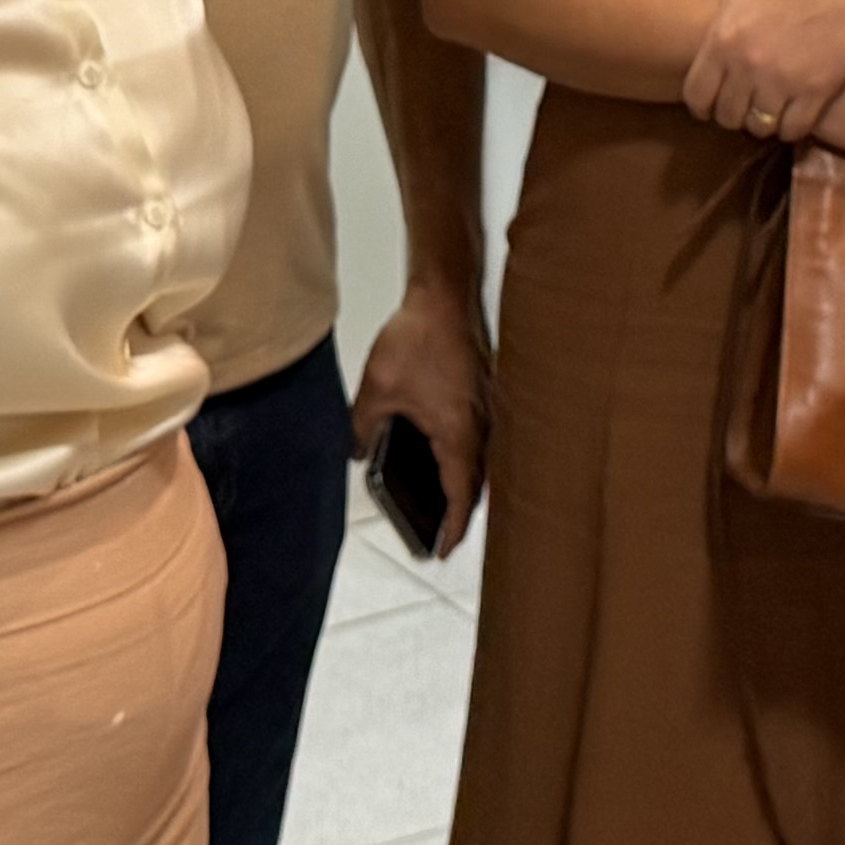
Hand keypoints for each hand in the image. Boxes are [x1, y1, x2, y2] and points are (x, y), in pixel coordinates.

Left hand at [344, 271, 493, 557]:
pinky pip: (483, 437)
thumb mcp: (376, 389)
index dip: (453, 528)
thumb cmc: (420, 336)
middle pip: (477, 483)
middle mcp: (480, 426)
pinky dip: (470, 456)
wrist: (445, 295)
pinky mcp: (485, 393)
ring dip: (468, 484)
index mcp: (458, 433)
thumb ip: (362, 427)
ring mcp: (487, 408)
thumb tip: (356, 452)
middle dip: (461, 512)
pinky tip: (450, 453)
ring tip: (447, 501)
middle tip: (444, 533)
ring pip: (483, 461)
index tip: (444, 550)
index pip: (460, 495)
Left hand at [656, 0, 844, 138]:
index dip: (700, 104)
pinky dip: (790, 126)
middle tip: (742, 103)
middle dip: (730, 112)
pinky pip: (792, 130)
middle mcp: (748, 64)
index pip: (695, 96)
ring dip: (760, 121)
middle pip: (725, 116)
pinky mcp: (817, 91)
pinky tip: (793, 109)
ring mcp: (783, 80)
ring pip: (758, 126)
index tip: (711, 101)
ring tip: (767, 107)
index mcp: (723, 38)